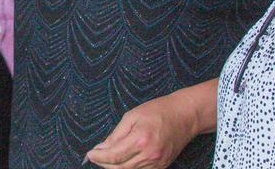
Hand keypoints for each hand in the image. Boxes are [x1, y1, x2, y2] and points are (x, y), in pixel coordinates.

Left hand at [84, 93, 198, 168]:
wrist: (184, 116)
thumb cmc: (157, 111)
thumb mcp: (131, 116)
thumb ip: (116, 134)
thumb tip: (101, 147)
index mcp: (140, 139)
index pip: (114, 155)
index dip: (99, 157)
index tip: (89, 154)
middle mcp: (150, 154)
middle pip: (121, 167)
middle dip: (104, 164)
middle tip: (95, 157)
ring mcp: (157, 162)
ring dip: (115, 167)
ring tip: (105, 159)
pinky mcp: (163, 166)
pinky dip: (129, 168)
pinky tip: (121, 162)